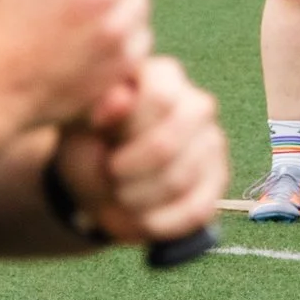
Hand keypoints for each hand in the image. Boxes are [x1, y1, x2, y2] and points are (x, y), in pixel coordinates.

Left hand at [54, 56, 225, 244]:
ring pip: (180, 180)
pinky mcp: (218, 182)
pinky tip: (140, 216)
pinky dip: (160, 222)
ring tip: (119, 195)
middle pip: (169, 143)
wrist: (101, 182)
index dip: (127, 130)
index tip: (101, 144)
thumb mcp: (81, 122)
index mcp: (163, 76)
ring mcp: (212, 143)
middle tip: (109, 176)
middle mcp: (197, 104)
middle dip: (129, 171)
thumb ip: (99, 106)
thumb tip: (120, 97)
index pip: (160, 98)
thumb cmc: (90, 142)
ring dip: (138, 199)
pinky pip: (196, 210)